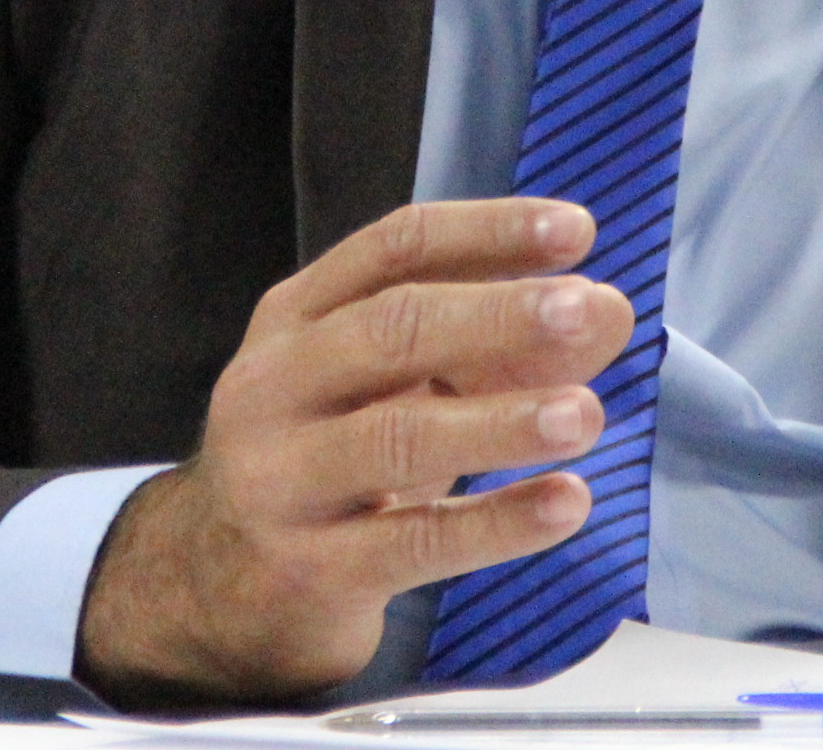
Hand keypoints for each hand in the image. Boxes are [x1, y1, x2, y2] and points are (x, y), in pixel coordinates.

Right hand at [77, 198, 629, 707]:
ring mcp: (281, 479)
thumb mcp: (395, 390)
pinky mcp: (308, 570)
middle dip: (497, 314)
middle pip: (390, 329)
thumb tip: (607, 314)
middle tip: (587, 307)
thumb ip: (497, 349)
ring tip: (586, 414)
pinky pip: (412, 541)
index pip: (394, 248)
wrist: (214, 592)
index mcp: (297, 318)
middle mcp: (275, 385)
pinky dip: (497, 523)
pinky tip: (565, 504)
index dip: (486, 232)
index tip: (575, 231)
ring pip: (397, 436)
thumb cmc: (326, 466)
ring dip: (502, 420)